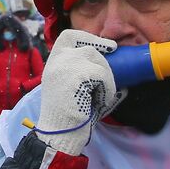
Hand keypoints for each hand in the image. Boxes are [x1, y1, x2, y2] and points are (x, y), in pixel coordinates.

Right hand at [33, 29, 119, 156]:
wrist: (60, 132)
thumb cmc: (70, 116)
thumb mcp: (75, 88)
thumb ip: (86, 75)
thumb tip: (116, 67)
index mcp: (53, 63)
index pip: (69, 36)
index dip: (89, 38)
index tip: (108, 47)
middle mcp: (56, 61)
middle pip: (89, 49)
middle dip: (104, 64)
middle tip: (108, 83)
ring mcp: (65, 66)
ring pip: (98, 61)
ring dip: (106, 78)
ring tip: (102, 96)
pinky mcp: (76, 76)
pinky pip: (101, 75)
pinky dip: (107, 88)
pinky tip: (101, 101)